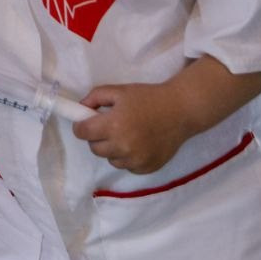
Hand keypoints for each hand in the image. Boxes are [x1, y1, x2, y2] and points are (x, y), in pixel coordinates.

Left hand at [73, 82, 190, 174]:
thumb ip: (95, 97)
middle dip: (96, 137)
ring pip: (110, 159)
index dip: (81, 126)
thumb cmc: (148, 98)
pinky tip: (137, 143)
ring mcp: (134, 160)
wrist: (179, 111)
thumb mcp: (119, 91)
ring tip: (125, 134)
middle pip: (94, 148)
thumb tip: (80, 109)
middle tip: (107, 126)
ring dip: (112, 148)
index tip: (85, 122)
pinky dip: (127, 157)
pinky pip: (126, 166)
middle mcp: (122, 146)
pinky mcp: (145, 169)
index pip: (83, 133)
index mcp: (113, 125)